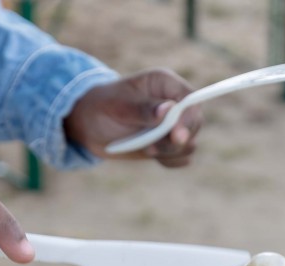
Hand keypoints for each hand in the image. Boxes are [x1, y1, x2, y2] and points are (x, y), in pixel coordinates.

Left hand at [64, 69, 202, 167]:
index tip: (176, 135)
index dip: (188, 118)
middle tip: (150, 147)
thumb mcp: (118, 105)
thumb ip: (144, 109)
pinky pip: (181, 158)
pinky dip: (169, 161)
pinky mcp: (169, 144)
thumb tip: (169, 109)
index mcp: (165, 84)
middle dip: (177, 140)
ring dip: (170, 152)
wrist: (90, 124)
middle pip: (194, 124)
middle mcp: (174, 103)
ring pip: (189, 144)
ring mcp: (174, 125)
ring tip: (145, 148)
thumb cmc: (102, 106)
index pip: (191, 99)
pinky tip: (149, 154)